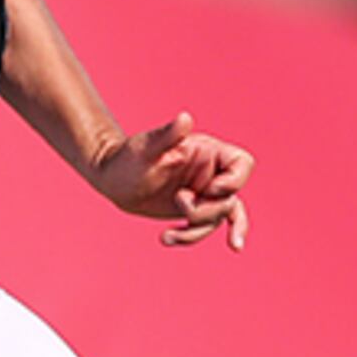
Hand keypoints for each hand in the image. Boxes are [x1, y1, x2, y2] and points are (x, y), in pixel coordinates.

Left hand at [91, 112, 253, 252]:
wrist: (113, 178)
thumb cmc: (128, 157)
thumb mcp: (146, 147)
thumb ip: (168, 135)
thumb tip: (184, 118)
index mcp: (207, 151)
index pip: (242, 164)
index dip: (234, 181)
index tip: (211, 190)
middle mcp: (210, 172)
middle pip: (230, 198)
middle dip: (206, 209)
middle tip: (178, 201)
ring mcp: (203, 192)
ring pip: (220, 218)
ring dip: (196, 230)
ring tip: (167, 234)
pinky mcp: (194, 210)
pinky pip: (205, 228)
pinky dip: (191, 237)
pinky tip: (167, 238)